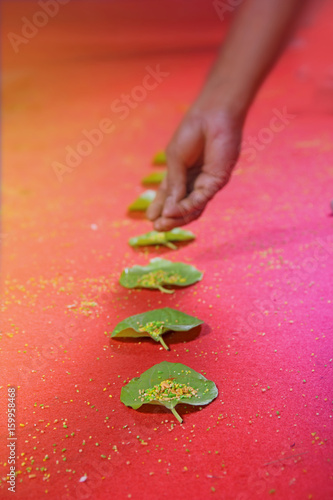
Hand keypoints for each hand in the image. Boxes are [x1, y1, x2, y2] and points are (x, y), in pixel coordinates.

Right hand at [146, 102, 242, 230]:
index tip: (149, 218)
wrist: (212, 115)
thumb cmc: (192, 132)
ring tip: (163, 224)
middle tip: (155, 227)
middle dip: (168, 218)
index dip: (159, 208)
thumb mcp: (175, 159)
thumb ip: (173, 184)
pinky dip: (186, 207)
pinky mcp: (217, 181)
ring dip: (177, 218)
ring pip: (193, 208)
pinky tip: (172, 210)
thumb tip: (166, 210)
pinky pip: (201, 199)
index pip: (169, 197)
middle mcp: (195, 182)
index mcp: (182, 175)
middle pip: (181, 207)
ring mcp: (207, 183)